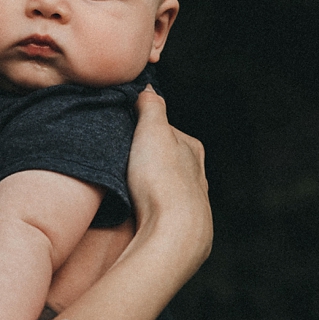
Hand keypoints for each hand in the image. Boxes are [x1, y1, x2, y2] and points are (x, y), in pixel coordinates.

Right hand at [127, 87, 210, 267]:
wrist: (172, 232)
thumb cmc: (162, 178)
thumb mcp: (152, 130)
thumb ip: (150, 106)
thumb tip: (148, 87)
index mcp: (192, 149)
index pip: (166, 130)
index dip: (143, 129)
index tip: (125, 132)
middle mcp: (196, 176)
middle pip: (167, 160)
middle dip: (147, 160)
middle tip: (121, 161)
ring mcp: (189, 203)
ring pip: (164, 187)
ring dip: (147, 186)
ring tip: (124, 188)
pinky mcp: (179, 227)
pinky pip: (160, 211)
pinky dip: (148, 208)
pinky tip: (135, 211)